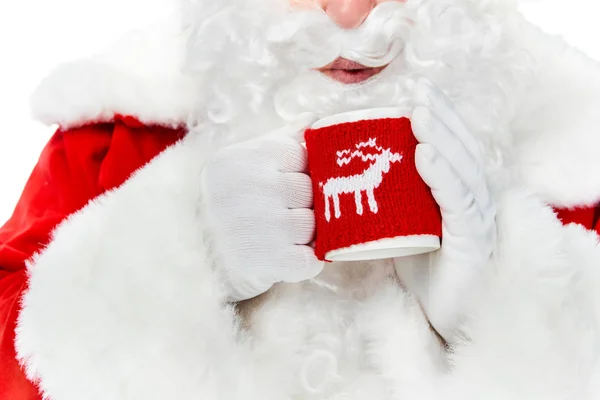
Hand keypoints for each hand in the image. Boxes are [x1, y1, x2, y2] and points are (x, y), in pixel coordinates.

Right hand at [201, 116, 323, 301]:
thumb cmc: (220, 201)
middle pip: (310, 191)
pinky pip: (310, 259)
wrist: (183, 253)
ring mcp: (263, 227)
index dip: (297, 172)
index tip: (278, 184)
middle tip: (276, 213)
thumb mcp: (239, 161)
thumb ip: (279, 140)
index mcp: (247, 157)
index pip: (302, 156)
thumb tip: (311, 119)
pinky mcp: (269, 261)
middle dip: (300, 204)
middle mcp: (255, 188)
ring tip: (275, 237)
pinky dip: (303, 262)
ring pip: (313, 225)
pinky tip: (281, 256)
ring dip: (301, 235)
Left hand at [394, 78, 496, 339]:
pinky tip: (425, 156)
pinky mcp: (472, 240)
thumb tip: (352, 178)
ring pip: (461, 171)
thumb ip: (392, 201)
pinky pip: (458, 203)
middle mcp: (474, 200)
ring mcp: (477, 219)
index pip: (454, 149)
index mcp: (460, 193)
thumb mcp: (405, 226)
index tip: (419, 96)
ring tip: (420, 116)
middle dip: (441, 120)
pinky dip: (442, 176)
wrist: (446, 312)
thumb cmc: (425, 268)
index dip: (442, 120)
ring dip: (441, 140)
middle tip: (420, 94)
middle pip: (461, 151)